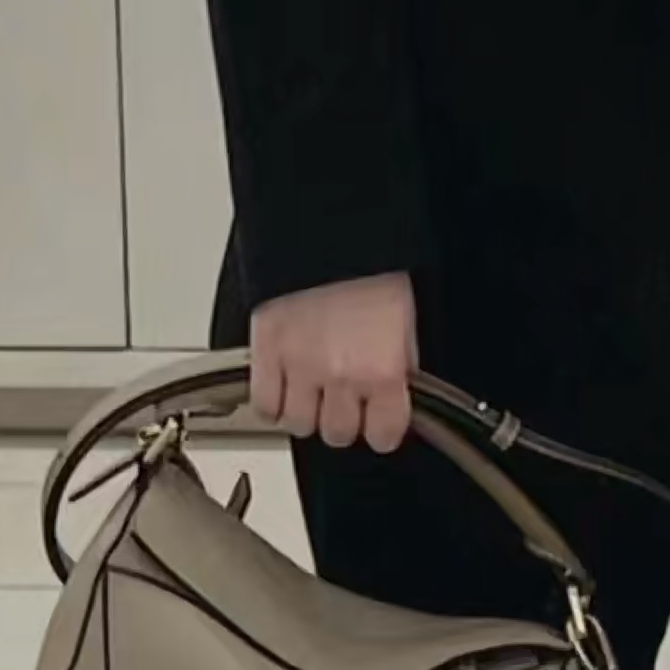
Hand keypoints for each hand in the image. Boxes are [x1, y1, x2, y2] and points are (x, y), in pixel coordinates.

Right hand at [250, 272, 419, 452]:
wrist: (331, 233)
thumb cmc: (372, 272)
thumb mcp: (405, 327)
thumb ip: (397, 371)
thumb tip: (394, 399)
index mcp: (383, 371)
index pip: (383, 436)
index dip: (381, 429)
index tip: (378, 422)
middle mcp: (341, 376)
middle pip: (337, 434)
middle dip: (342, 421)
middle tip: (343, 401)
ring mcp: (300, 366)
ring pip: (298, 424)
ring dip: (306, 412)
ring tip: (313, 391)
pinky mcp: (266, 351)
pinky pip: (264, 405)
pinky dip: (273, 402)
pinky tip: (285, 387)